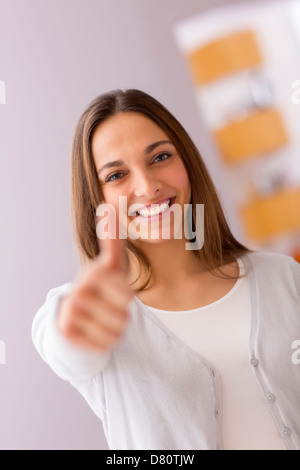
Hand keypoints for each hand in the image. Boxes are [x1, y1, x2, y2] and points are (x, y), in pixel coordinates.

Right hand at [57, 212, 132, 351]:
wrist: (75, 310)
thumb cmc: (102, 285)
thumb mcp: (112, 263)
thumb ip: (113, 238)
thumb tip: (106, 206)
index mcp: (94, 272)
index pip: (127, 295)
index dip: (125, 296)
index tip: (114, 290)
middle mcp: (78, 290)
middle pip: (123, 317)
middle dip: (121, 315)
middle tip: (108, 306)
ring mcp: (69, 311)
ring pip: (114, 333)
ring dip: (113, 330)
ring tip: (102, 318)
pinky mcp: (66, 331)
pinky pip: (102, 346)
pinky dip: (103, 342)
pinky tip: (93, 331)